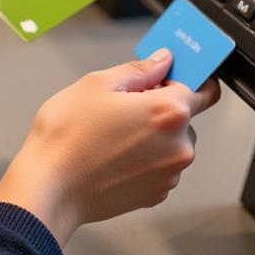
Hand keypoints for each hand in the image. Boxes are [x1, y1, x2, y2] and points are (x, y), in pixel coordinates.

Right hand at [0, 50, 219, 246]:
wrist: (50, 187)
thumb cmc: (68, 136)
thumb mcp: (98, 83)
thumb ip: (139, 69)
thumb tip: (162, 61)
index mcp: (169, 112)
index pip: (204, 88)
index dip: (189, 76)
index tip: (176, 72)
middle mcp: (178, 146)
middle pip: (184, 115)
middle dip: (160, 105)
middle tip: (125, 102)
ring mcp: (169, 174)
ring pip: (171, 141)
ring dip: (152, 133)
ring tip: (112, 131)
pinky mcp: (156, 194)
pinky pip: (159, 165)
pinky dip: (144, 156)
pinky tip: (113, 151)